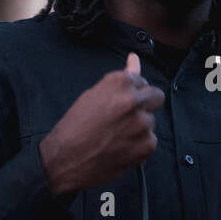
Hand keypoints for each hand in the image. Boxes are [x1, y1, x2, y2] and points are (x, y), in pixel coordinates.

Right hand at [39, 52, 164, 198]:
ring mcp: (143, 123)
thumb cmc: (74, 126)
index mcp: (120, 82)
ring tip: (116, 136)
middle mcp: (134, 100)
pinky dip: (139, 145)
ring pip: (151, 121)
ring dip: (139, 127)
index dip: (130, 92)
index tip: (119, 102)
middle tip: (126, 117)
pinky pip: (150, 140)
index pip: (140, 80)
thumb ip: (121, 78)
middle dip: (145, 104)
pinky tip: (121, 148)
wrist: (64, 160)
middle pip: (156, 96)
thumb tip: (135, 59)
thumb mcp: (93, 95)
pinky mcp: (147, 145)